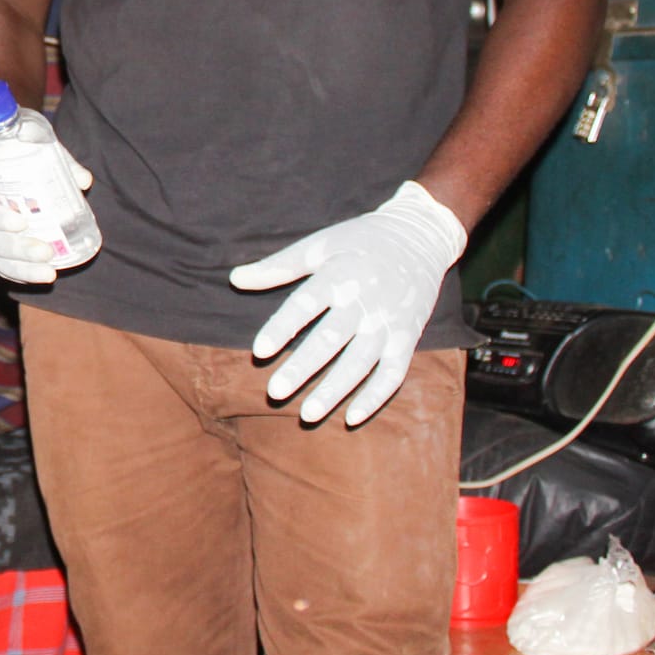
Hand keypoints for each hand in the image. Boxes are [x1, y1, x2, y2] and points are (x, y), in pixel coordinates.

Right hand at [0, 151, 93, 285]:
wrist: (11, 154)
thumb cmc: (20, 149)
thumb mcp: (35, 144)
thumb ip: (59, 158)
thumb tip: (83, 180)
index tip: (21, 223)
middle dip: (15, 249)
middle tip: (46, 252)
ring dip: (20, 267)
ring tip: (49, 273)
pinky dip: (18, 273)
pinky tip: (40, 276)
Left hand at [230, 181, 466, 425]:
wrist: (420, 236)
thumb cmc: (360, 241)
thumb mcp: (320, 245)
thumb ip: (278, 266)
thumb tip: (234, 278)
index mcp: (339, 274)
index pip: (306, 304)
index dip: (282, 327)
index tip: (259, 351)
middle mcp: (365, 301)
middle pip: (331, 339)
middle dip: (303, 368)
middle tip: (275, 393)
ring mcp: (389, 322)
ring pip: (360, 363)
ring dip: (335, 390)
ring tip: (308, 414)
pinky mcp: (409, 337)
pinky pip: (393, 373)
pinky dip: (375, 397)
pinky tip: (351, 418)